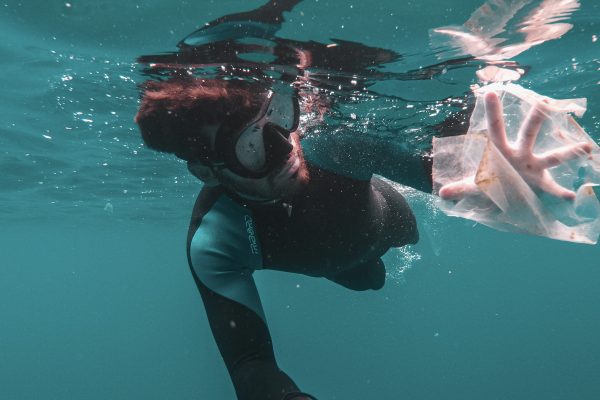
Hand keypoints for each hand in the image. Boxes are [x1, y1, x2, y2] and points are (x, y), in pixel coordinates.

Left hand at [439, 92, 591, 200]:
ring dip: (568, 152)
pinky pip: (554, 188)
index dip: (493, 112)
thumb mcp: (475, 186)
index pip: (495, 128)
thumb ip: (460, 188)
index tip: (490, 92)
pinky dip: (562, 194)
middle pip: (529, 133)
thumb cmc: (491, 183)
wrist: (507, 197)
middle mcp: (520, 154)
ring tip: (586, 147)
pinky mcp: (542, 184)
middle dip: (536, 119)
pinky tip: (572, 196)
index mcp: (501, 151)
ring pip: (553, 157)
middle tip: (545, 102)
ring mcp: (534, 167)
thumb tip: (441, 194)